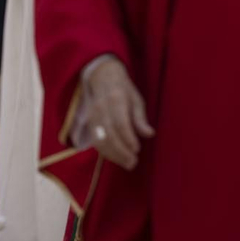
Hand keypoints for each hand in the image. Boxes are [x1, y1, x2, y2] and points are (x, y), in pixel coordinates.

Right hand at [81, 56, 154, 170]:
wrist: (101, 77)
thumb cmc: (123, 89)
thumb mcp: (136, 99)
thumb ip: (140, 118)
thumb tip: (149, 134)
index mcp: (116, 100)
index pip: (120, 123)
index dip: (128, 138)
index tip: (137, 150)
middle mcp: (101, 109)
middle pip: (108, 134)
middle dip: (121, 152)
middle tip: (133, 163)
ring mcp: (93, 116)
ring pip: (99, 140)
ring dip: (113, 155)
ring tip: (127, 164)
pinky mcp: (89, 123)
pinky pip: (95, 141)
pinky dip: (105, 152)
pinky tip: (116, 158)